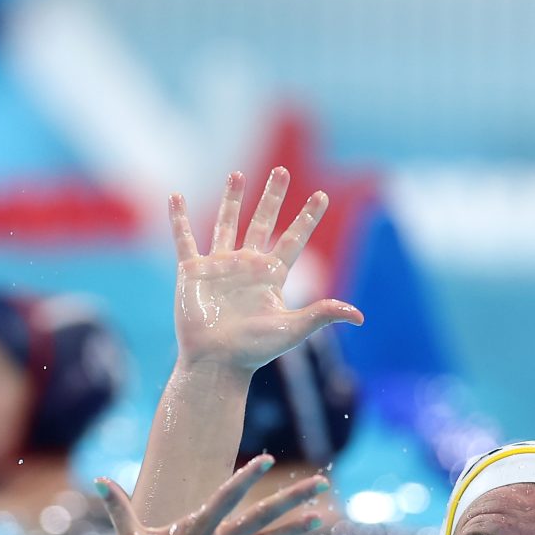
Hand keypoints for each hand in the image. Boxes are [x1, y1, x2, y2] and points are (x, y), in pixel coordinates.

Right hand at [99, 456, 327, 534]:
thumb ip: (118, 508)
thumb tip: (98, 480)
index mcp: (193, 531)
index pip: (225, 498)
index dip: (245, 478)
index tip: (267, 460)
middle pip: (259, 516)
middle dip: (290, 498)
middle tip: (321, 484)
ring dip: (291, 529)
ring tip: (319, 518)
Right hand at [168, 168, 361, 375]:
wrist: (215, 363)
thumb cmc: (253, 350)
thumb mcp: (292, 329)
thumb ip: (321, 314)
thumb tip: (360, 316)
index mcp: (271, 276)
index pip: (294, 239)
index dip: (307, 218)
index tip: (321, 195)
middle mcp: (246, 266)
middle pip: (262, 222)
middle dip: (272, 197)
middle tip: (282, 171)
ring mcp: (219, 267)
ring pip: (226, 224)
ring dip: (231, 199)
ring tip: (237, 174)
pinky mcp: (192, 273)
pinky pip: (184, 240)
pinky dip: (178, 219)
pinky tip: (175, 197)